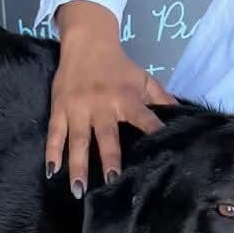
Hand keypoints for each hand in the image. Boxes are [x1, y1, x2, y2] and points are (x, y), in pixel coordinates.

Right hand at [47, 0, 176, 194]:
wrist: (87, 42)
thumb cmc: (119, 66)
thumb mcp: (143, 78)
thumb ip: (162, 98)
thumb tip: (183, 116)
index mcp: (125, 98)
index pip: (143, 118)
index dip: (152, 131)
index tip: (159, 152)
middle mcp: (101, 104)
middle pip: (105, 135)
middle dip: (108, 158)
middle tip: (110, 182)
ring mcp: (78, 108)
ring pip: (77, 140)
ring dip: (78, 165)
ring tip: (78, 190)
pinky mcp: (60, 107)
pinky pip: (55, 133)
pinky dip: (52, 152)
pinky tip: (51, 171)